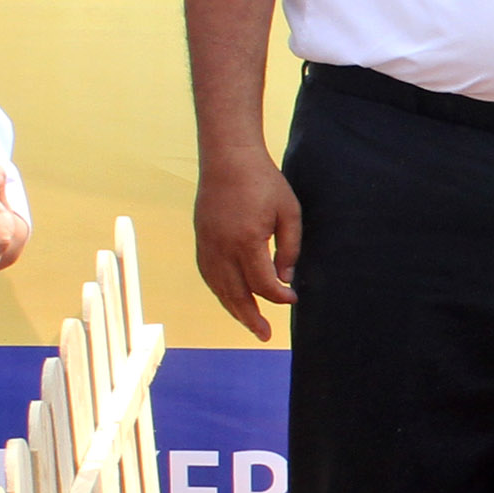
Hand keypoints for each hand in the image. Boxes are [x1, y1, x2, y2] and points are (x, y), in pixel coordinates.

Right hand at [194, 153, 302, 340]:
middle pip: (236, 294)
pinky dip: (220, 291)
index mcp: (246, 241)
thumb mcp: (288, 212)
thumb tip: (285, 279)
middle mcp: (222, 247)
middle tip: (265, 335)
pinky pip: (208, 275)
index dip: (279, 296)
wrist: (228, 157)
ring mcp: (207, 244)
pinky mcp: (201, 239)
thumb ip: (289, 248)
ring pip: (219, 288)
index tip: (293, 298)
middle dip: (252, 318)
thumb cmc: (263, 181)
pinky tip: (231, 299)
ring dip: (234, 309)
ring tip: (250, 324)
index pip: (262, 284)